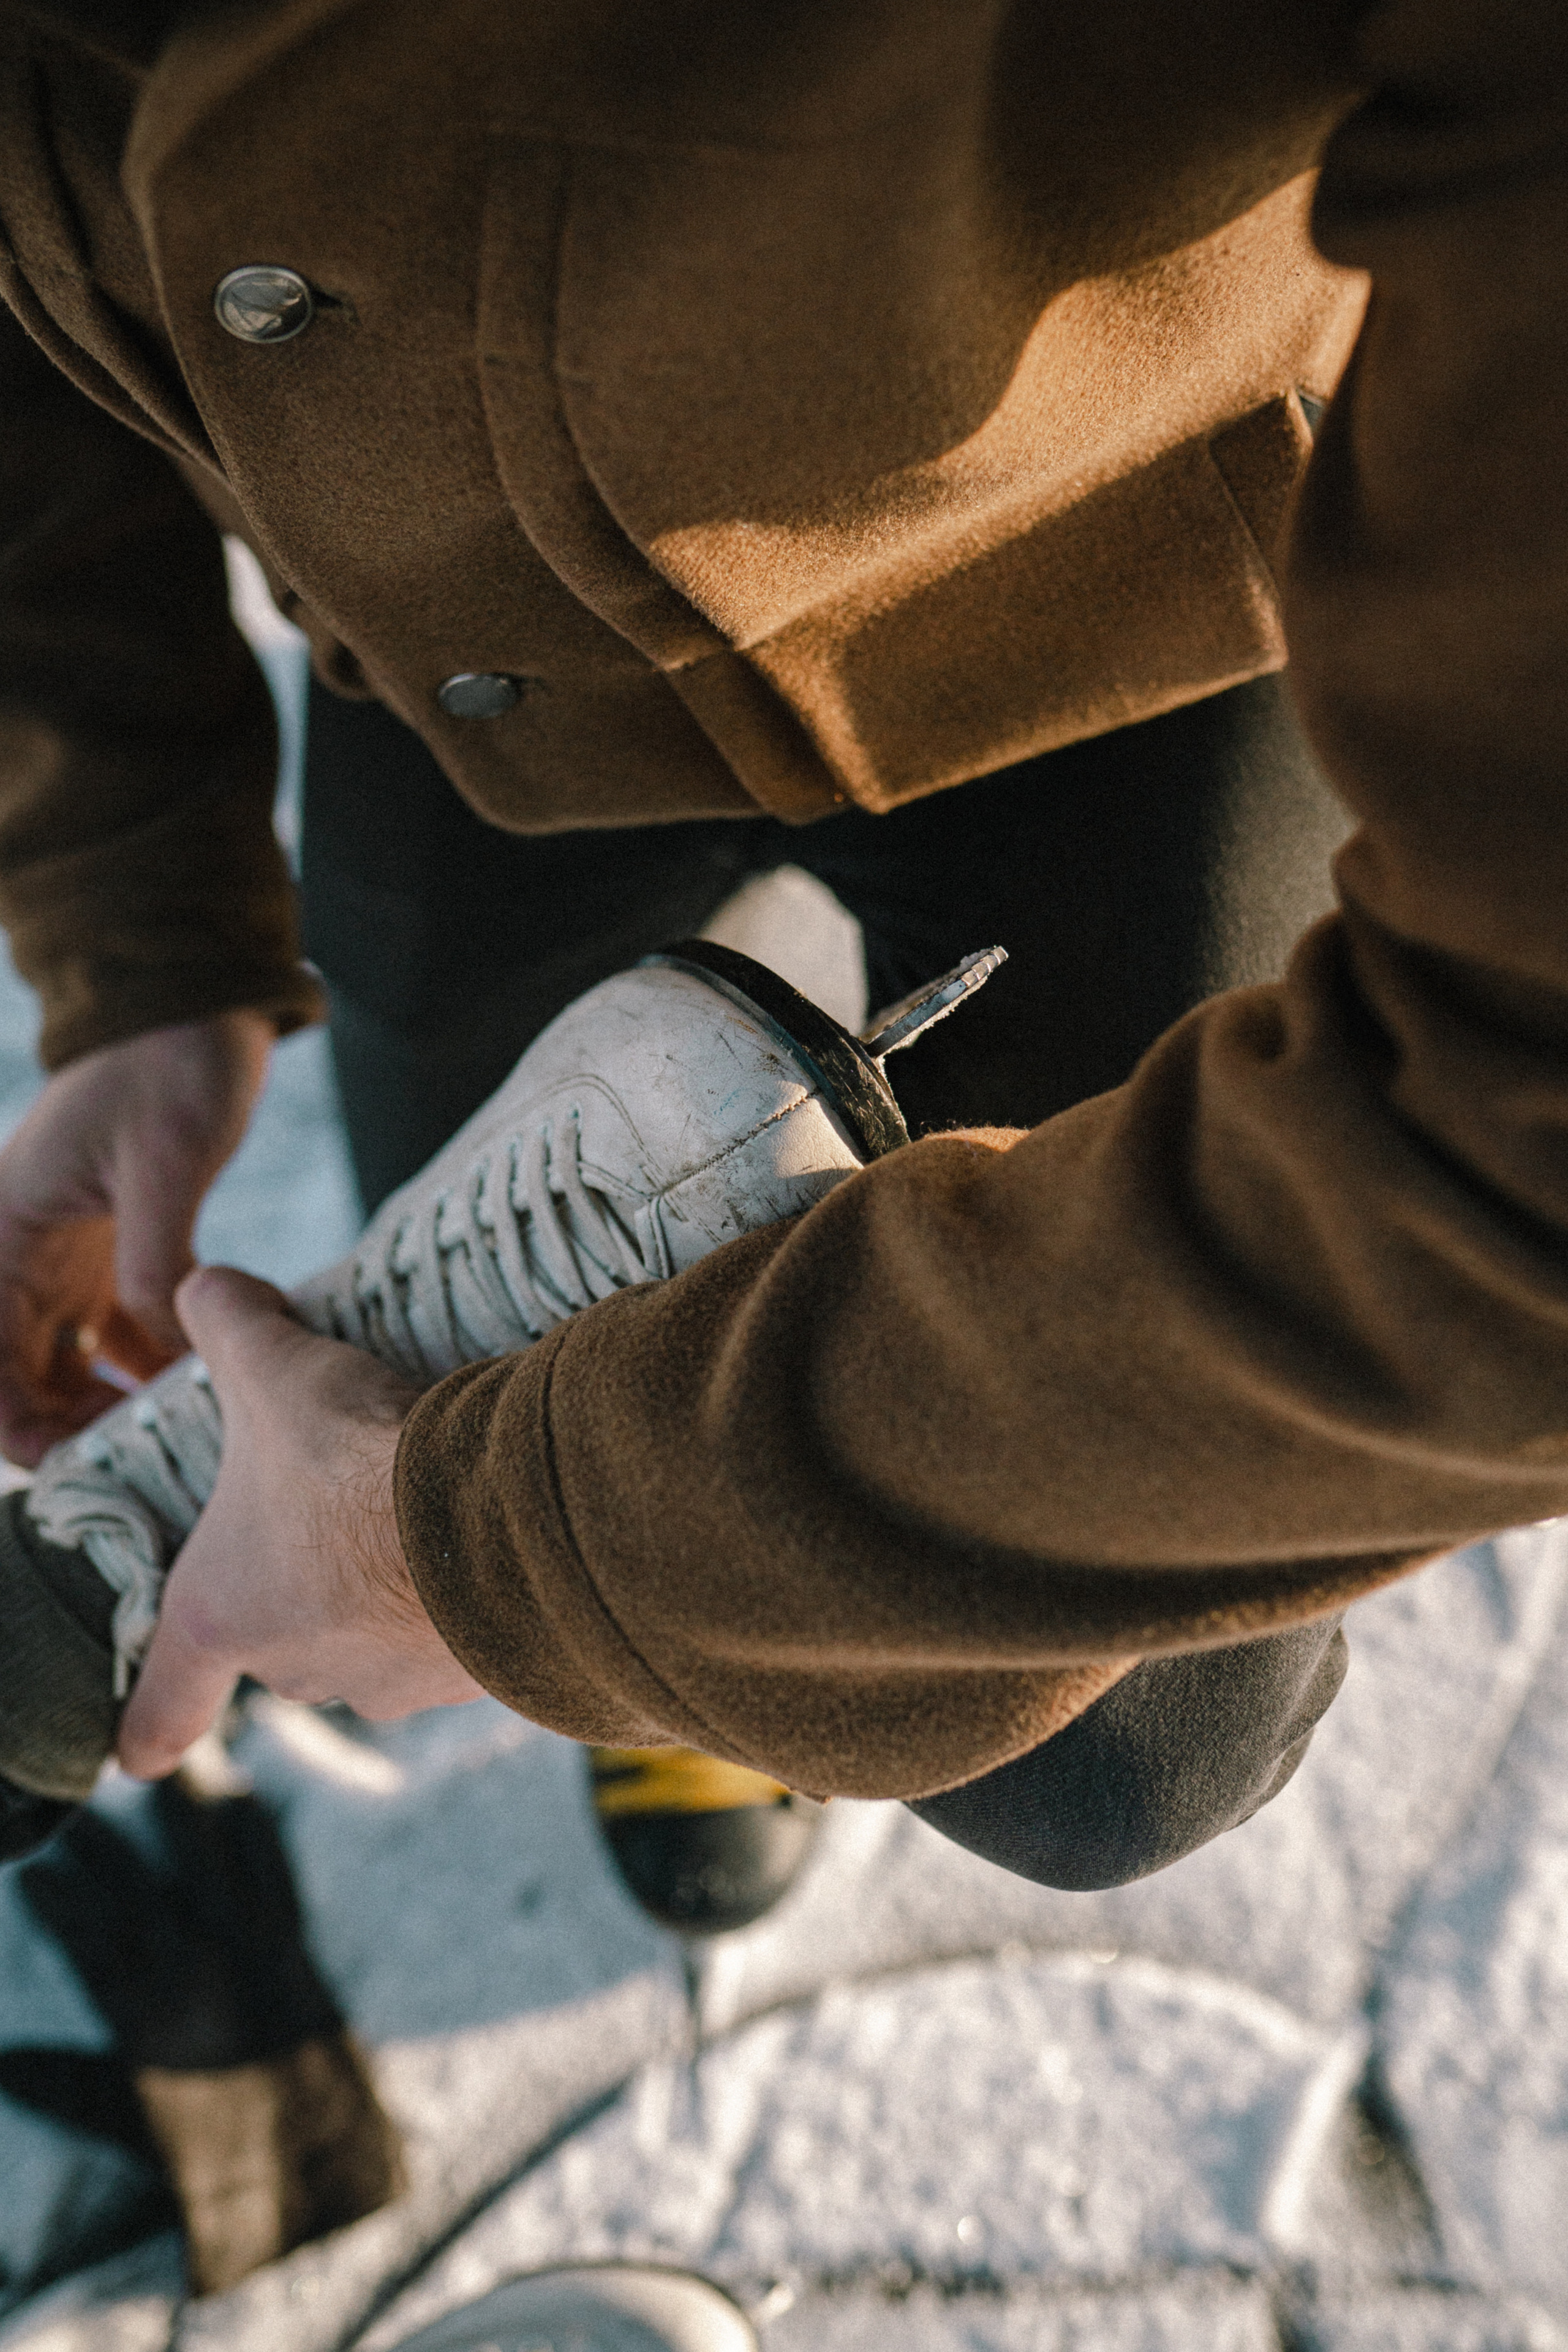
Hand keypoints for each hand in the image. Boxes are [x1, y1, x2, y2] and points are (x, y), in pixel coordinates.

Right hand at [0, 1011, 274, 1463]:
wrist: (200, 1010)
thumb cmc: (171, 1066)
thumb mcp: (165, 1160)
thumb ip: (155, 1259)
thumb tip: (158, 1352)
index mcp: (4, 1234)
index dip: (17, 1426)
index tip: (74, 1469)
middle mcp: (23, 1256)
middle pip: (22, 1379)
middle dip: (70, 1432)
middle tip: (146, 1470)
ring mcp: (70, 1260)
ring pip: (67, 1368)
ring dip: (108, 1409)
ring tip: (178, 1440)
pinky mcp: (118, 1255)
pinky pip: (119, 1339)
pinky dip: (149, 1371)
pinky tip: (201, 1394)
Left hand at [117, 1267, 483, 1778]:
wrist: (499, 1512)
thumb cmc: (359, 1457)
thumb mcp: (275, 1365)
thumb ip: (224, 1317)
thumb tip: (207, 1286)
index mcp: (223, 1613)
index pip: (161, 1706)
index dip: (146, 1730)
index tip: (137, 1755)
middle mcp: (301, 1668)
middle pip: (281, 1644)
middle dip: (303, 1587)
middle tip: (335, 1511)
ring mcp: (391, 1683)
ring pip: (373, 1641)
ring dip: (388, 1592)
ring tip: (422, 1516)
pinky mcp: (471, 1677)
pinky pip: (454, 1639)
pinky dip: (463, 1598)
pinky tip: (484, 1537)